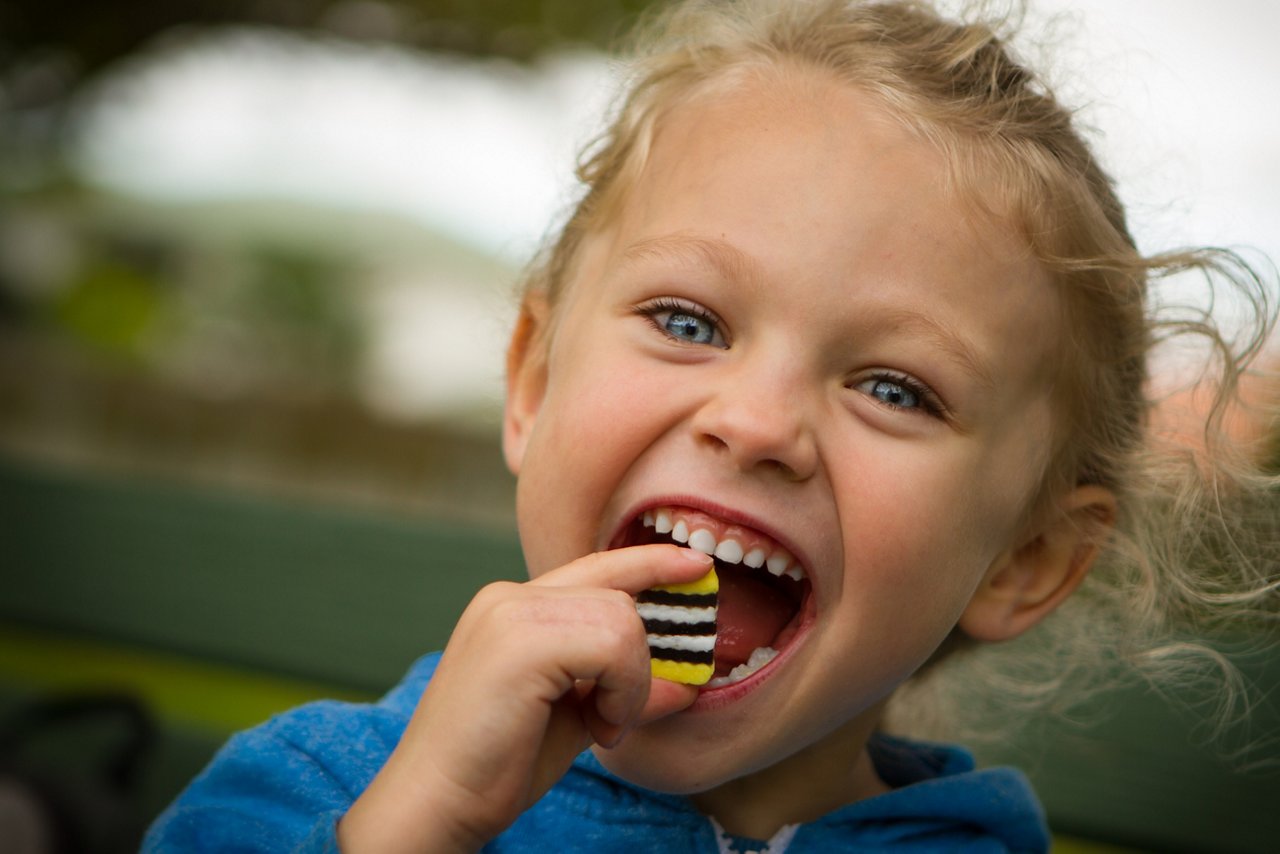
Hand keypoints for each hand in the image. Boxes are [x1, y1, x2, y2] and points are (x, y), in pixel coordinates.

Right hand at [337, 544, 710, 852]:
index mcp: (513, 606)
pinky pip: (613, 645)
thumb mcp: (577, 718)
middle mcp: (508, 596)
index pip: (596, 566)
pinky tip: (598, 727)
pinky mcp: (520, 640)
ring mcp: (510, 612)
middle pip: (619, 595)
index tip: (694, 564)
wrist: (435, 804)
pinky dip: (623, 691)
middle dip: (642, 657)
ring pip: (622, 620)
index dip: (649, 562)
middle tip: (617, 715)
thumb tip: (687, 683)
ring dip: (630, 682)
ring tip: (600, 725)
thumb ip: (623, 688)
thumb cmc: (497, 766)